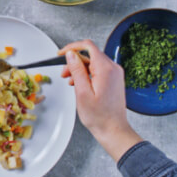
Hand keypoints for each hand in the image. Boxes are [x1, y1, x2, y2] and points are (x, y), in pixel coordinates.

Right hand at [59, 40, 141, 161]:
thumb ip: (76, 70)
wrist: (113, 129)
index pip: (88, 46)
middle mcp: (113, 68)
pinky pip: (98, 70)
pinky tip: (80, 84)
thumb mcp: (82, 92)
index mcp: (106, 69)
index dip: (72, 47)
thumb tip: (71, 54)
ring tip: (70, 81)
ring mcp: (115, 74)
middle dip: (74, 61)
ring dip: (79, 68)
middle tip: (64, 73)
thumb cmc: (99, 116)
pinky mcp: (114, 79)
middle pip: (89, 54)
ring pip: (93, 62)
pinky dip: (87, 73)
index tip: (61, 53)